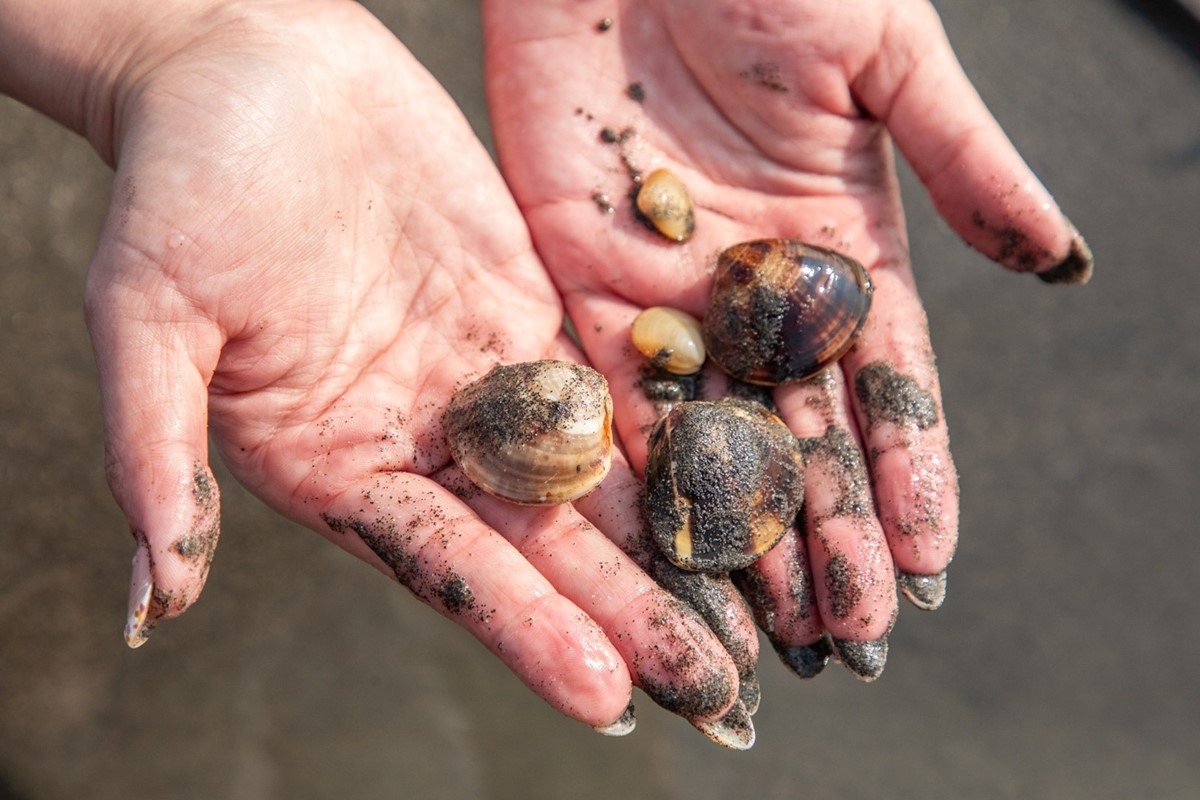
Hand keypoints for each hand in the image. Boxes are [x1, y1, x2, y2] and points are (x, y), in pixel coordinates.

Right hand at [58, 0, 741, 732]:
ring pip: (587, 476)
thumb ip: (156, 452)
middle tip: (714, 689)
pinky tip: (730, 479)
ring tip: (743, 612)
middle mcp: (418, 438)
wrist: (248, 66)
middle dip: (625, 613)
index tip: (605, 693)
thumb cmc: (176, 183)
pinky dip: (666, 434)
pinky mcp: (523, 308)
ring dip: (664, 543)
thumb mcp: (144, 313)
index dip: (527, 629)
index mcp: (335, 463)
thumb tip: (155, 599)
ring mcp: (478, 375)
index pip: (446, 566)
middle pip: (539, 544)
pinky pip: (604, 382)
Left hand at [484, 0, 1090, 681]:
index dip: (908, 471)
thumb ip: (964, 166)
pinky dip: (635, 473)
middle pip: (798, 433)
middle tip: (848, 638)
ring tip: (763, 629)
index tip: (926, 562)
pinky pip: (607, 393)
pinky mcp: (579, 280)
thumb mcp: (889, 60)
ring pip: (709, 438)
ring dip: (737, 534)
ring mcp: (669, 294)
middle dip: (825, 534)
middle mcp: (757, 290)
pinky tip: (662, 549)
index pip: (883, 384)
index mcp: (842, 245)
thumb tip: (1058, 263)